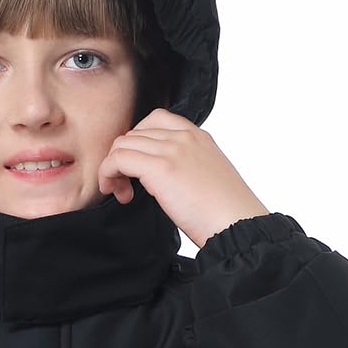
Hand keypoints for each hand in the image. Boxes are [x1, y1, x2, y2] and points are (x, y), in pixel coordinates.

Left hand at [96, 108, 270, 247]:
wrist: (237, 226)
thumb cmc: (224, 213)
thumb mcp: (207, 177)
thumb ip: (185, 166)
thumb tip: (161, 178)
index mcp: (198, 137)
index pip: (155, 121)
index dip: (138, 143)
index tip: (137, 169)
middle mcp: (184, 137)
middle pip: (134, 133)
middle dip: (123, 158)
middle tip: (126, 187)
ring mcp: (172, 149)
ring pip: (122, 144)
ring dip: (114, 168)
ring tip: (122, 193)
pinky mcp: (160, 168)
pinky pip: (118, 159)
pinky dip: (109, 174)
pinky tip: (118, 193)